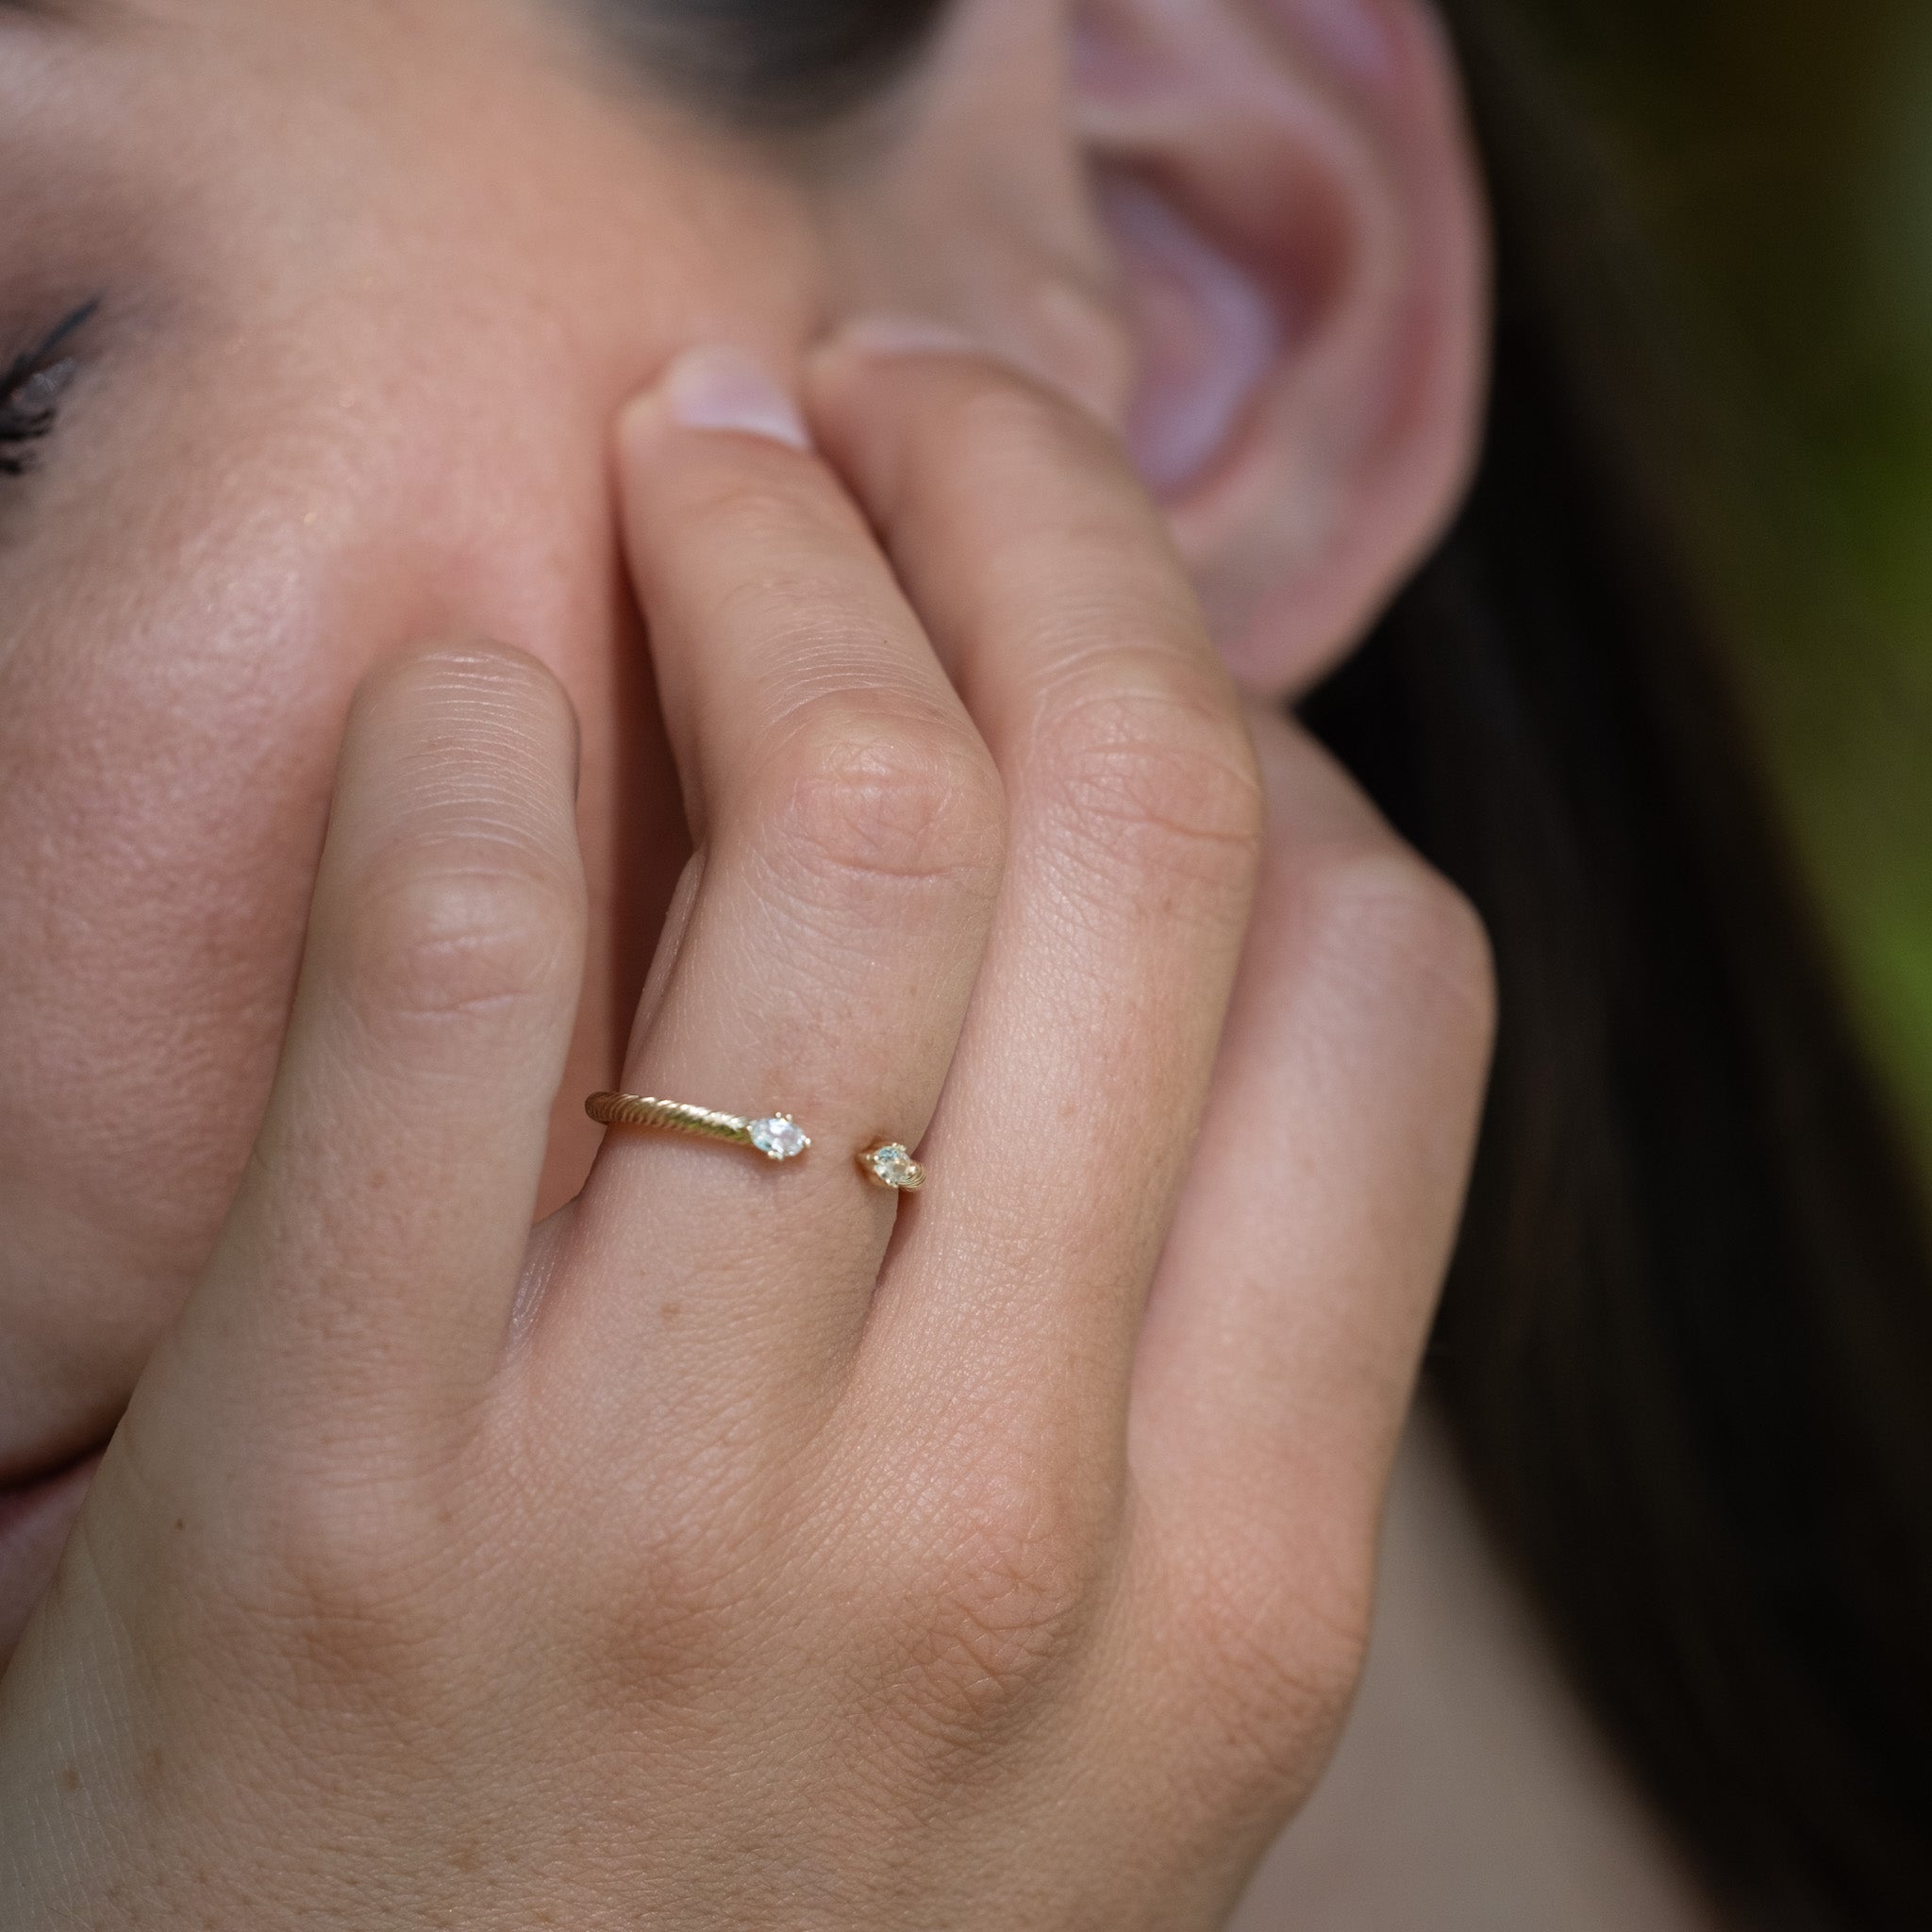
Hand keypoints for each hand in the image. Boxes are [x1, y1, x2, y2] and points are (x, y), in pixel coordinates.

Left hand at [0, 336, 1492, 1928]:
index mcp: (1236, 1583)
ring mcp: (671, 1505)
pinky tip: (464, 692)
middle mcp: (1006, 1525)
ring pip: (848, 822)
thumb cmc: (775, 1914)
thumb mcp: (1096, 1688)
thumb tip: (1193, 881)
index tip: (1110, 652)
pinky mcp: (337, 1484)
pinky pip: (451, 954)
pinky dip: (463, 738)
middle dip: (1036, 510)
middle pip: (1133, 812)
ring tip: (703, 454)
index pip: (1385, 978)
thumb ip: (1180, 1323)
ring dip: (769, 546)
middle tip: (911, 398)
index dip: (1261, 732)